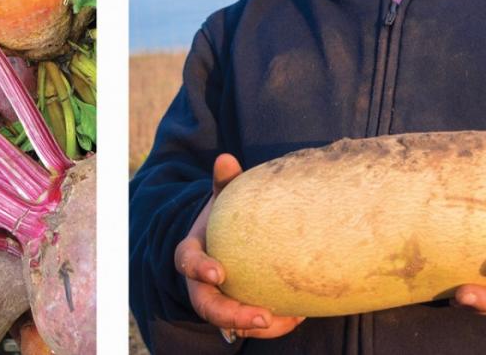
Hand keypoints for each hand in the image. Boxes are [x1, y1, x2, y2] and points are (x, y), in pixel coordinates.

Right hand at [174, 153, 304, 339]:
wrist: (231, 239)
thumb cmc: (227, 216)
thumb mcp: (225, 198)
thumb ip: (225, 182)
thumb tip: (226, 158)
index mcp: (192, 253)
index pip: (187, 262)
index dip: (199, 268)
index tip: (218, 273)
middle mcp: (200, 283)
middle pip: (206, 306)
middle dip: (232, 315)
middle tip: (262, 316)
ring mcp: (218, 300)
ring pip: (230, 324)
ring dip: (257, 326)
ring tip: (290, 319)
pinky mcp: (238, 311)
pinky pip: (251, 326)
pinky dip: (274, 324)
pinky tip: (298, 315)